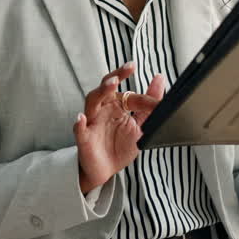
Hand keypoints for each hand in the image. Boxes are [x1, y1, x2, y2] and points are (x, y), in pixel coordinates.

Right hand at [74, 62, 165, 193]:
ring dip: (101, 91)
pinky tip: (81, 118)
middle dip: (116, 76)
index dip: (146, 98)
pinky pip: (79, 129)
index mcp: (117, 105)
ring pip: (92, 101)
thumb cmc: (120, 146)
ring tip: (112, 83)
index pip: (131, 95)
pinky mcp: (84, 138)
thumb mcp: (140, 125)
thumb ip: (149, 103)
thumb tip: (160, 78)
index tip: (159, 103)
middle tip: (129, 68)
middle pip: (107, 87)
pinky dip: (78, 123)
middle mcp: (103, 109)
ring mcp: (92, 122)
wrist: (106, 171)